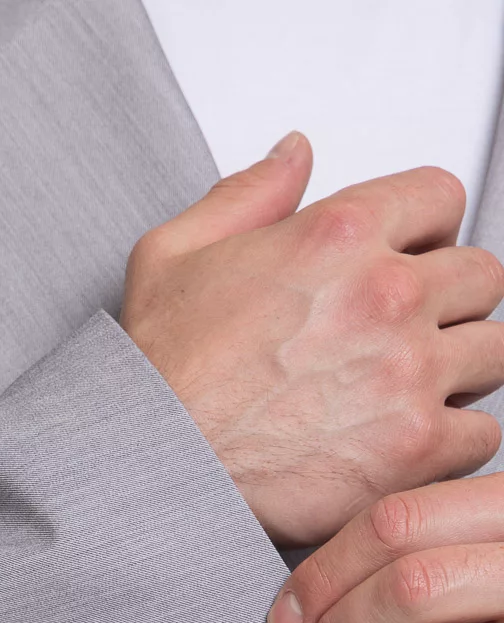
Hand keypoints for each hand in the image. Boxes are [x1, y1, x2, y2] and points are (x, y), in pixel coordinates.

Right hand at [120, 131, 503, 547]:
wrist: (156, 463)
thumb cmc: (162, 374)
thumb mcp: (173, 252)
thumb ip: (247, 192)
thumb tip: (294, 155)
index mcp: (337, 236)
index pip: (440, 196)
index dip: (425, 225)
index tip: (412, 251)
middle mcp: (385, 296)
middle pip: (481, 275)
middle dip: (449, 296)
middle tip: (409, 324)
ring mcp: (408, 372)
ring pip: (494, 351)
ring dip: (461, 365)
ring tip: (411, 382)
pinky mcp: (416, 446)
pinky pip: (483, 433)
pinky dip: (455, 437)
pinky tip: (409, 437)